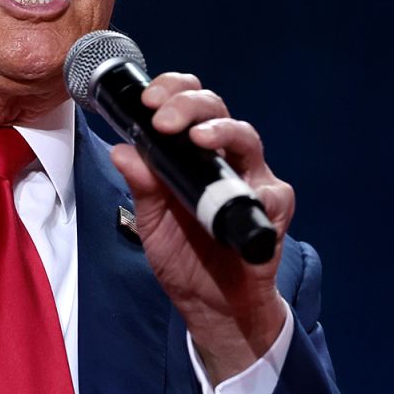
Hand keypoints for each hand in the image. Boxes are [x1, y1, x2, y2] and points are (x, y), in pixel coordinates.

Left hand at [109, 73, 293, 384]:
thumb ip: (141, 185)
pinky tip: (245, 192)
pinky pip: (273, 193)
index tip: (148, 100)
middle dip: (189, 105)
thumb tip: (121, 150)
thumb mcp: (151, 220)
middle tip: (164, 119)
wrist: (210, 303)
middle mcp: (224, 156)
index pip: (187, 104)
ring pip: (246, 137)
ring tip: (200, 138)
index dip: (171, 91)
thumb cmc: (183, 255)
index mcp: (191, 151)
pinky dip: (258, 190)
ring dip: (223, 132)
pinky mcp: (272, 208)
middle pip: (216, 109)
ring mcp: (251, 179)